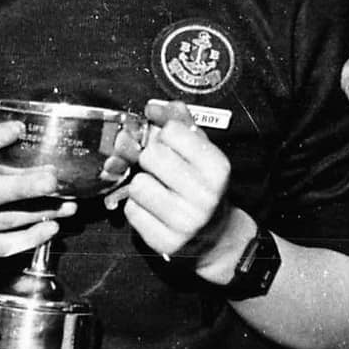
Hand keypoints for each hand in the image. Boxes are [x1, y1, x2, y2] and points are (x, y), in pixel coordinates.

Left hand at [112, 101, 234, 258]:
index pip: (172, 132)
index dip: (167, 136)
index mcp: (217, 168)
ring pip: (137, 185)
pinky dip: (138, 208)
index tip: (174, 147)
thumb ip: (181, 123)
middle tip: (163, 171)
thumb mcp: (203, 152)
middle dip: (152, 160)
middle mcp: (204, 195)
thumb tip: (154, 107)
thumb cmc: (204, 187)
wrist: (215, 236)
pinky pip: (131, 210)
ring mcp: (184, 221)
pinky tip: (154, 210)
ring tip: (159, 191)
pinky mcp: (164, 241)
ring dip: (143, 186)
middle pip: (151, 156)